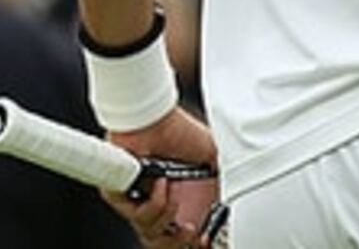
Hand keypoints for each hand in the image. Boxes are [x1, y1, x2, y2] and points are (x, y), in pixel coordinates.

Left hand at [104, 108, 220, 248]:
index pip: (181, 233)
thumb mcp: (215, 159)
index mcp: (179, 199)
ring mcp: (138, 202)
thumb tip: (239, 196)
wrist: (157, 121)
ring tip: (172, 187)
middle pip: (162, 242)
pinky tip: (160, 182)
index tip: (202, 241)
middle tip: (190, 228)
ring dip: (167, 213)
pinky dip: (153, 202)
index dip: (190, 242)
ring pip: (150, 233)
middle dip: (178, 241)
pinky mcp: (119, 196)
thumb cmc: (180, 133)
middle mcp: (158, 203)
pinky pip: (136, 217)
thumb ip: (228, 180)